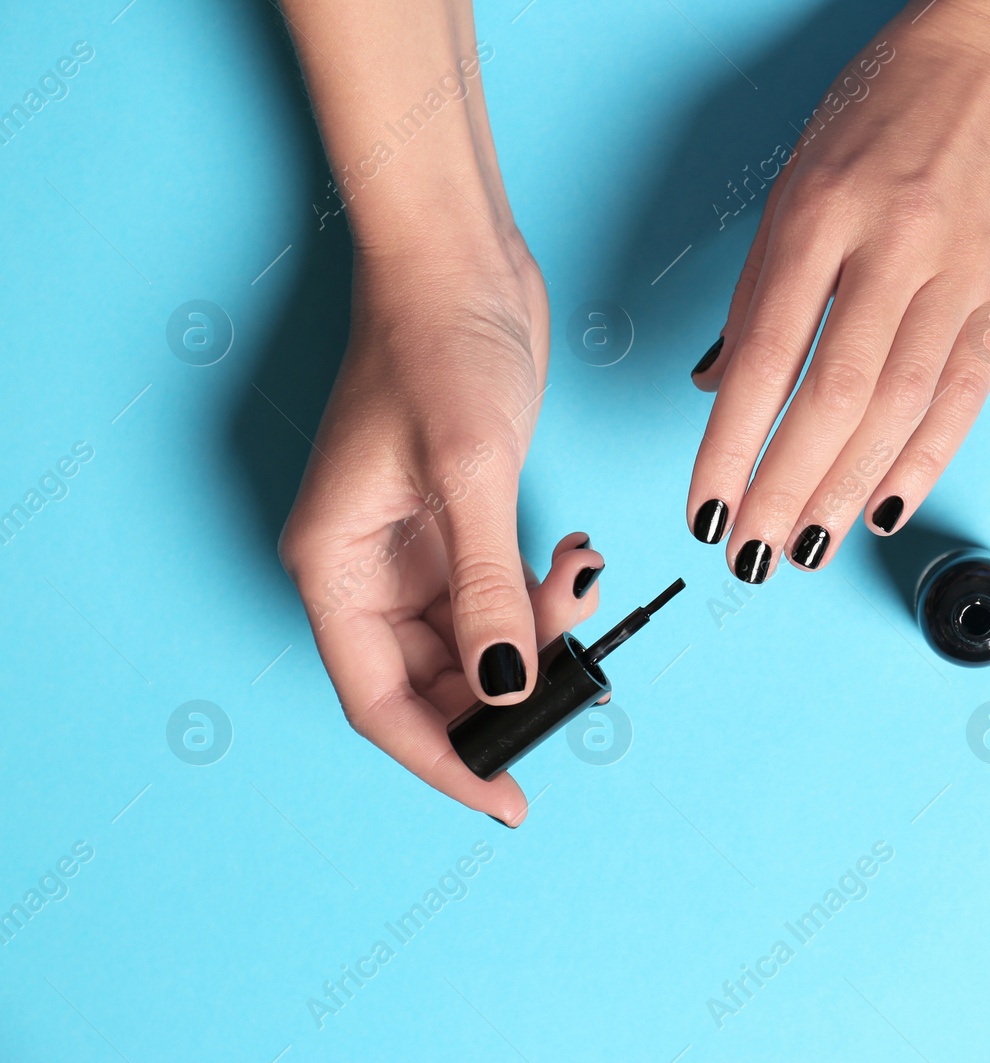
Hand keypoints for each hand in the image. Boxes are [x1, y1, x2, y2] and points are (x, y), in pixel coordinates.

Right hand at [278, 235, 603, 824]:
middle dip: (507, 690)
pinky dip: (540, 594)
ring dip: (535, 634)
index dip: (442, 760)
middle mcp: (366, 567)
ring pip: (476, 640)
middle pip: (432, 680)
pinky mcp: (459, 519)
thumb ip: (485, 588)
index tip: (507, 798)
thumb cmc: (439, 347)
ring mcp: (414, 546)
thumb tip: (501, 687)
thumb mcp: (469, 473)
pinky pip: (498, 594)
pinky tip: (575, 558)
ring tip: (579, 584)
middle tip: (577, 680)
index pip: (380, 701)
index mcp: (335, 565)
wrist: (460, 261)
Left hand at [686, 0, 989, 579]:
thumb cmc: (887, 111)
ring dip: (846, 490)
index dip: (730, 445)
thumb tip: (716, 386)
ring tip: (806, 546)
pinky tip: (883, 507)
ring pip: (899, 407)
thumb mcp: (797, 180)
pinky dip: (924, 460)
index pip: (764, 355)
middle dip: (784, 487)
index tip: (704, 507)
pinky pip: (965, 396)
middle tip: (751, 553)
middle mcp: (895, 244)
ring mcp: (963, 272)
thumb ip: (760, 289)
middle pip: (833, 395)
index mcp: (823, 211)